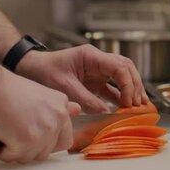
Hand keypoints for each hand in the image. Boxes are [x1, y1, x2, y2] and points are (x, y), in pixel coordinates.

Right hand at [0, 68, 81, 162]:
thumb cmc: (6, 88)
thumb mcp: (40, 93)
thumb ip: (56, 107)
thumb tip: (77, 110)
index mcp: (61, 105)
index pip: (64, 138)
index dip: (46, 141)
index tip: (32, 136)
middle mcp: (58, 118)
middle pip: (48, 151)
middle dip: (31, 148)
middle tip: (15, 135)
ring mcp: (44, 131)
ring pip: (31, 156)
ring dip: (15, 150)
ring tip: (4, 133)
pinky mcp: (27, 141)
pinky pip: (13, 157)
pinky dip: (0, 151)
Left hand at [16, 45, 148, 112]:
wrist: (30, 69)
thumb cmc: (44, 72)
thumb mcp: (65, 87)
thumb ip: (86, 100)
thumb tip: (105, 112)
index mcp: (91, 56)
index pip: (119, 66)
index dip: (128, 84)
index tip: (129, 101)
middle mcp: (97, 62)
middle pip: (126, 69)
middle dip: (135, 85)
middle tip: (139, 103)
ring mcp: (97, 72)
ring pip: (122, 77)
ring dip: (131, 91)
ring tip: (139, 106)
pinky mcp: (94, 82)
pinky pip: (112, 89)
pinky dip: (120, 98)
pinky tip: (125, 109)